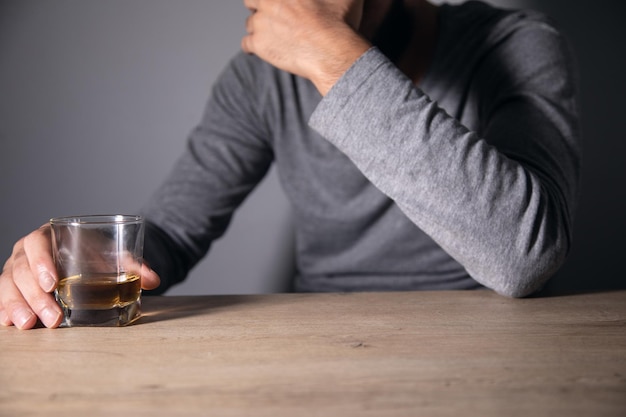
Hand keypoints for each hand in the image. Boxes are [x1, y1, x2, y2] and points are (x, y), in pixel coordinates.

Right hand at [0, 224, 160, 329]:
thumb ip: (133, 265)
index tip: (53, 283)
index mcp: (50, 235)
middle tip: (53, 317)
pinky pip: (3, 298)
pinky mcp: (13, 289)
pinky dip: (4, 311)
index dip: (41, 262)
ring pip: (8, 286)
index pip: (38, 244)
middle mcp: (27, 252)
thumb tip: (154, 280)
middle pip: (22, 270)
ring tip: (30, 325)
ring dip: (18, 306)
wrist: (90, 260)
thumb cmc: (98, 256)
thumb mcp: (115, 257)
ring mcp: (16, 270)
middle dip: (36, 296)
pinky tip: (11, 324)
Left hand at [241, 0, 370, 95]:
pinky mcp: (259, 44)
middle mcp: (268, 1)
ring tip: (270, 36)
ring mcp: (261, 23)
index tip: (278, 4)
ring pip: (250, 24)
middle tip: (270, 16)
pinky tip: (257, 50)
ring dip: (258, 28)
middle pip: (252, 1)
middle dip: (259, 7)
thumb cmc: (340, 21)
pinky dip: (251, 47)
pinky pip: (246, 44)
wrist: (333, 51)